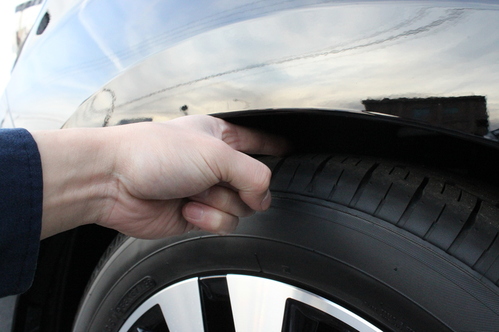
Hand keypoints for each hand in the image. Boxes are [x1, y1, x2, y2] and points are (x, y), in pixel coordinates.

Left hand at [33, 115, 287, 238]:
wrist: (113, 182)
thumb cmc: (152, 153)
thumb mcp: (215, 153)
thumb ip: (253, 174)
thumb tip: (264, 198)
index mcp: (219, 137)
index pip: (257, 141)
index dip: (274, 145)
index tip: (289, 149)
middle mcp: (213, 164)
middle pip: (254, 183)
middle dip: (239, 187)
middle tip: (216, 181)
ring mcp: (205, 191)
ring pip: (241, 208)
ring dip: (218, 205)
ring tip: (192, 194)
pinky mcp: (195, 216)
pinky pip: (222, 224)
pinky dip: (207, 219)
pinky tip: (186, 209)